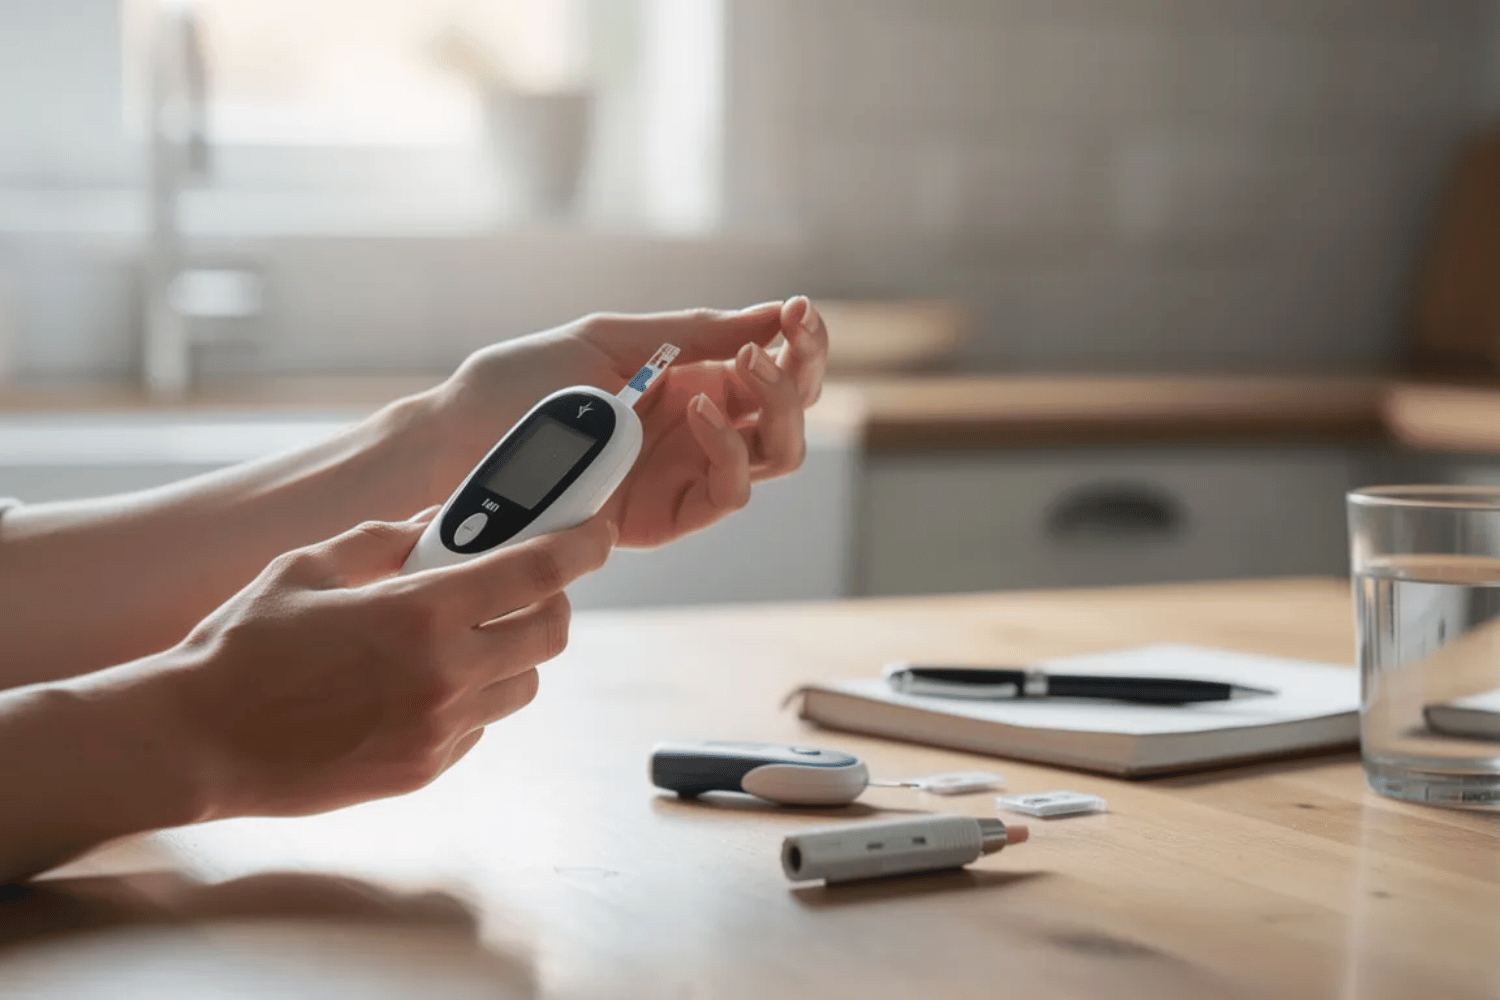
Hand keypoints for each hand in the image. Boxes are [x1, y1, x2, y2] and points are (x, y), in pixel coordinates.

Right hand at [149, 510, 613, 818]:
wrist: (196, 741)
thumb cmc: (243, 645)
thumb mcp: (310, 566)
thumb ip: (386, 537)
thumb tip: (440, 521)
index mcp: (419, 612)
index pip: (537, 574)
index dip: (580, 546)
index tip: (596, 533)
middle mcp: (444, 674)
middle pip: (550, 632)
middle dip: (550, 600)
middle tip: (523, 584)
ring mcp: (439, 728)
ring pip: (524, 682)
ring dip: (513, 651)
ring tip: (467, 634)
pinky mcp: (426, 768)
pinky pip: (482, 723)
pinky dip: (474, 695)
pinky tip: (425, 681)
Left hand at [423, 297, 828, 547]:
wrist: (459, 442)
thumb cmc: (521, 385)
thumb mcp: (610, 340)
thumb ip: (693, 333)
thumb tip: (773, 315)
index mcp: (688, 379)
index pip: (772, 365)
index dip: (801, 341)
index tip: (801, 312)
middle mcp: (697, 429)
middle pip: (787, 411)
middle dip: (802, 370)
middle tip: (789, 337)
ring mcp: (685, 473)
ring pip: (775, 455)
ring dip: (779, 407)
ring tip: (747, 366)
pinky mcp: (667, 517)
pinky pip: (728, 493)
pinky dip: (728, 448)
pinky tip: (700, 410)